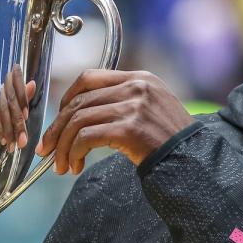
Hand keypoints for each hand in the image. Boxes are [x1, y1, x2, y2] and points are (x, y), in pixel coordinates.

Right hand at [0, 65, 36, 152]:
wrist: (12, 88)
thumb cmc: (25, 92)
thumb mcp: (29, 92)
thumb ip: (28, 92)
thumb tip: (32, 84)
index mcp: (13, 79)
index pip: (16, 87)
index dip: (21, 99)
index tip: (26, 115)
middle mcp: (4, 88)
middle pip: (10, 105)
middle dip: (16, 124)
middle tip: (22, 142)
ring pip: (2, 114)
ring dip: (7, 131)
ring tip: (13, 146)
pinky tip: (3, 141)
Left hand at [35, 70, 193, 174]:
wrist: (194, 160)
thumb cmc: (171, 140)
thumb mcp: (151, 109)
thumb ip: (123, 102)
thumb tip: (81, 114)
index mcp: (140, 78)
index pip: (90, 78)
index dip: (66, 98)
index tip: (58, 120)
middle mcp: (136, 87)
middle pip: (79, 101)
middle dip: (57, 128)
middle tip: (47, 149)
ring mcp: (133, 106)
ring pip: (78, 119)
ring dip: (64, 146)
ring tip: (63, 165)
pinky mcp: (130, 128)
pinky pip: (86, 136)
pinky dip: (74, 152)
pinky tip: (76, 165)